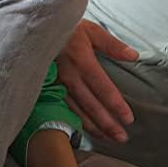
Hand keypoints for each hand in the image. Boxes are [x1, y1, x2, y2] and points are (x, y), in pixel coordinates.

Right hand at [57, 19, 137, 141]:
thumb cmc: (66, 28)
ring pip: (76, 111)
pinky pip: (62, 109)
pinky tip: (84, 131)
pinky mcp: (46, 88)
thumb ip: (113, 45)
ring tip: (107, 138)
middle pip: (91, 105)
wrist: (33, 28)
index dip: (116, 106)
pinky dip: (75, 121)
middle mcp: (69, 76)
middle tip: (121, 138)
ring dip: (93, 127)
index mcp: (82, 62)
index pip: (104, 89)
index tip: (128, 119)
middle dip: (107, 124)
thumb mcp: (91, 30)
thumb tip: (134, 57)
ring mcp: (56, 84)